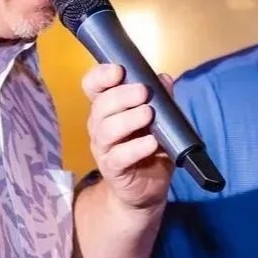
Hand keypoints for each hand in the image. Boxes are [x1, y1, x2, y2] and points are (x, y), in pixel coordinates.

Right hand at [83, 63, 175, 211]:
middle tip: (143, 92)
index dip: (101, 76)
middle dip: (122, 96)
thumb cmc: (150, 148)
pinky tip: (151, 142)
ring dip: (128, 119)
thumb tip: (164, 79)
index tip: (118, 70)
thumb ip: (162, 99)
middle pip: (101, 106)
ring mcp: (104, 148)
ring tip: (148, 114)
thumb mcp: (161, 120)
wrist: (148, 187)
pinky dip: (136, 148)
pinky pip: (119, 157)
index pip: (93, 86)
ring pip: (107, 130)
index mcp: (108, 108)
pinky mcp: (113, 169)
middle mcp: (100, 125)